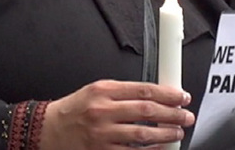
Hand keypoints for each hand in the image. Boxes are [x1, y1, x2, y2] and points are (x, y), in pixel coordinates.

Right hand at [40, 80, 193, 149]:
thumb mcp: (95, 91)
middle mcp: (103, 112)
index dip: (167, 94)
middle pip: (147, 111)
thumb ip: (122, 92)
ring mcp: (103, 135)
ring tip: (177, 133)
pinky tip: (161, 149)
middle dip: (172, 114)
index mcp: (103, 91)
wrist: (47, 131)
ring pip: (143, 135)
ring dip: (166, 134)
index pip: (143, 90)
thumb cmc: (73, 110)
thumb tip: (154, 95)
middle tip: (186, 116)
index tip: (181, 97)